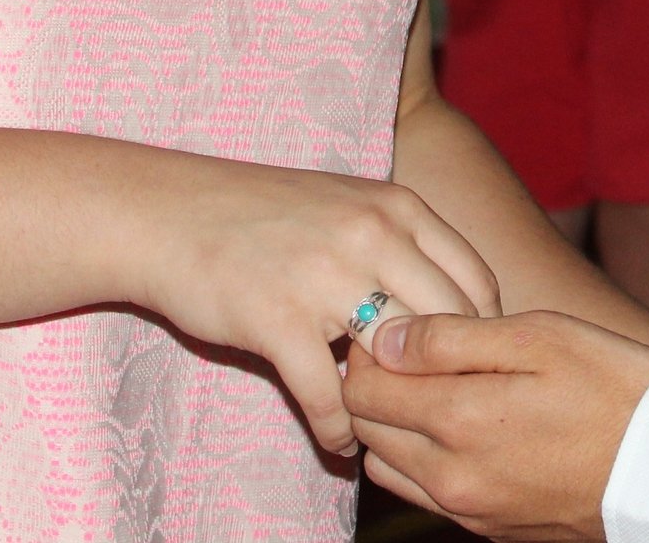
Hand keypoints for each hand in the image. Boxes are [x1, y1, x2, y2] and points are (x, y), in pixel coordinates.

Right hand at [130, 161, 500, 458]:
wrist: (167, 214)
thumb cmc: (262, 215)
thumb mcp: (349, 205)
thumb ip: (402, 244)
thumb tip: (456, 307)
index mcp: (398, 207)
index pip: (476, 283)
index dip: (482, 337)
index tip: (465, 370)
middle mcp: (373, 235)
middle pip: (449, 327)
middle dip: (446, 378)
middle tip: (435, 411)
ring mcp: (326, 277)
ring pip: (397, 363)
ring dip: (397, 408)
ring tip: (390, 430)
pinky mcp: (279, 320)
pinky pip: (330, 395)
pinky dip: (339, 431)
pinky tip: (338, 442)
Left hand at [348, 310, 648, 540]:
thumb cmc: (614, 387)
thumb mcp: (540, 337)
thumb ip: (452, 338)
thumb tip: (386, 338)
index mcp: (457, 421)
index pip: (362, 389)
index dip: (368, 351)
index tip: (396, 326)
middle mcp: (450, 477)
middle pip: (367, 429)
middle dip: (376, 387)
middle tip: (415, 352)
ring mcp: (469, 509)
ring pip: (389, 466)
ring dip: (395, 427)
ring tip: (438, 389)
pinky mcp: (490, 528)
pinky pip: (426, 494)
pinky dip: (424, 460)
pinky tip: (466, 428)